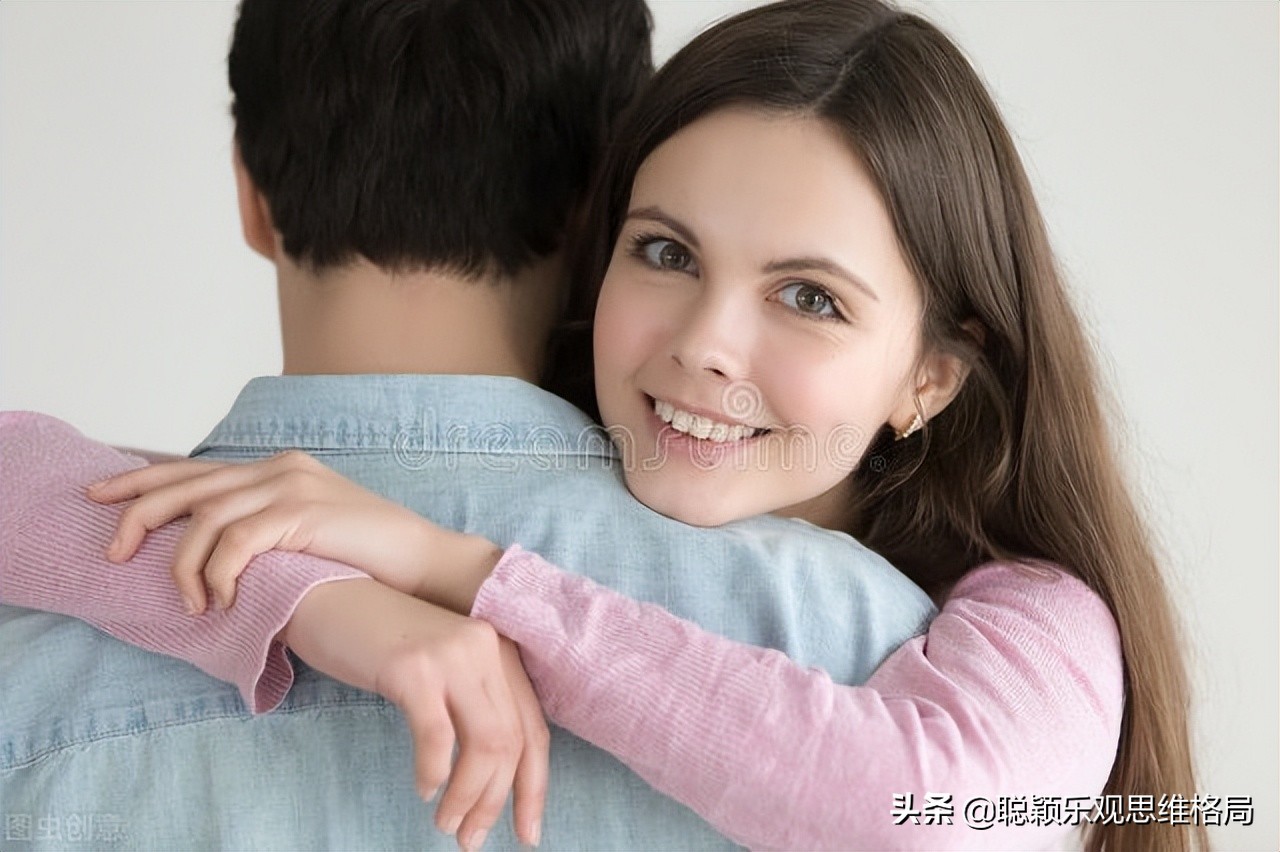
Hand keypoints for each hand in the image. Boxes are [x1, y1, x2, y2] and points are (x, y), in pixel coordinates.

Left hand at [87, 452, 498, 613]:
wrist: (424, 562)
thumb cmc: (370, 560)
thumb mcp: (310, 537)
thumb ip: (268, 532)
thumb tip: (215, 557)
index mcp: (281, 469)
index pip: (198, 471)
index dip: (144, 481)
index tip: (102, 497)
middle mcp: (281, 468)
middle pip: (189, 484)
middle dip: (138, 512)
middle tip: (112, 550)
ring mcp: (292, 487)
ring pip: (206, 517)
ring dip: (184, 565)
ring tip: (190, 603)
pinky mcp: (303, 513)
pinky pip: (237, 541)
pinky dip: (219, 573)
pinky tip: (222, 600)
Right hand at [286, 579, 547, 848]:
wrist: (326, 598)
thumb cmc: (381, 644)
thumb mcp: (441, 670)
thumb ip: (473, 705)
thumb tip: (493, 779)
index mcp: (500, 651)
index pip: (534, 730)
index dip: (534, 788)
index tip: (527, 833)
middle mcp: (486, 648)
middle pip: (512, 743)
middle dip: (496, 802)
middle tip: (471, 840)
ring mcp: (452, 654)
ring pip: (486, 744)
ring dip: (468, 797)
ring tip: (447, 824)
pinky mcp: (414, 666)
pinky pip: (438, 737)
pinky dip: (434, 772)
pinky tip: (424, 789)